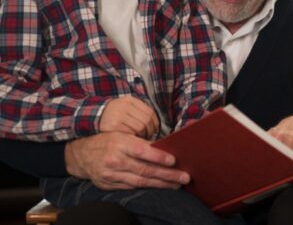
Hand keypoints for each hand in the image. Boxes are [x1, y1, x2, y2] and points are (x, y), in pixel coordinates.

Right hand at [65, 133, 189, 189]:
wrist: (80, 154)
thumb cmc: (107, 140)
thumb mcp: (121, 133)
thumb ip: (140, 141)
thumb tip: (165, 146)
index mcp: (119, 142)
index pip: (142, 151)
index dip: (158, 157)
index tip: (173, 161)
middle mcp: (115, 160)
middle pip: (145, 170)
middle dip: (167, 175)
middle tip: (184, 177)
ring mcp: (111, 174)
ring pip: (140, 181)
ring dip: (161, 184)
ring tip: (176, 185)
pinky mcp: (109, 184)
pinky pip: (131, 187)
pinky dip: (147, 187)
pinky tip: (159, 186)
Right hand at [99, 96, 158, 138]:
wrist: (95, 116)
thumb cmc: (115, 113)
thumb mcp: (126, 107)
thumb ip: (139, 111)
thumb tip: (156, 123)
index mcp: (130, 100)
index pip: (149, 111)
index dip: (155, 122)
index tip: (155, 128)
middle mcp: (124, 106)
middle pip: (146, 120)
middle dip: (150, 130)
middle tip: (150, 135)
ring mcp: (119, 116)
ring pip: (140, 127)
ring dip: (144, 135)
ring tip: (142, 137)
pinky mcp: (114, 126)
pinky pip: (130, 133)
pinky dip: (135, 137)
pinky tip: (134, 139)